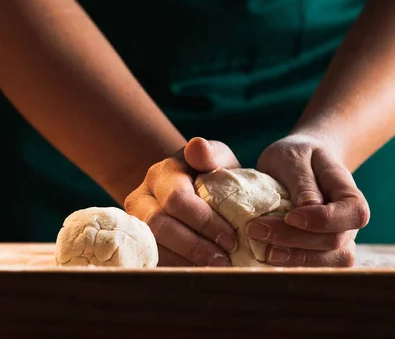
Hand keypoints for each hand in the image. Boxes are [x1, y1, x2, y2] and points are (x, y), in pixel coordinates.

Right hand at [124, 137, 239, 266]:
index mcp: (161, 174)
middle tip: (224, 261)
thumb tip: (198, 146)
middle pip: (159, 226)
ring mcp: (135, 224)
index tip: (232, 238)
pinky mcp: (139, 245)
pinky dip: (178, 272)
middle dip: (195, 246)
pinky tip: (200, 274)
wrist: (195, 190)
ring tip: (216, 271)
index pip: (177, 199)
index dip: (205, 221)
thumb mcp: (216, 158)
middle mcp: (141, 198)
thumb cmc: (211, 175)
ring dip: (186, 263)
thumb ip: (210, 154)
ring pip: (153, 248)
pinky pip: (153, 263)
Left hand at [247, 135, 369, 266]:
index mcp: (350, 193)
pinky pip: (311, 267)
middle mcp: (349, 222)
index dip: (324, 220)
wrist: (299, 163)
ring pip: (326, 262)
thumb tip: (310, 206)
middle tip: (256, 229)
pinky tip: (264, 254)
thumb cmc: (297, 155)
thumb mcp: (294, 155)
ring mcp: (337, 240)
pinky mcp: (320, 252)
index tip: (290, 216)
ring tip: (261, 249)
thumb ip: (302, 178)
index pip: (354, 213)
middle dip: (294, 239)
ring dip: (292, 259)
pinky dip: (288, 263)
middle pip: (335, 241)